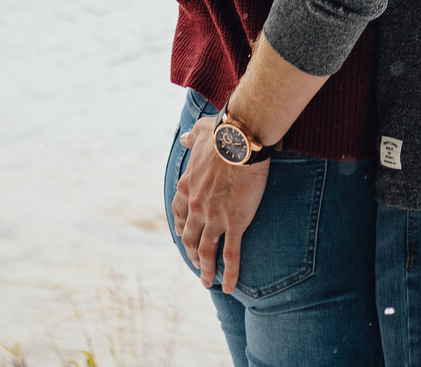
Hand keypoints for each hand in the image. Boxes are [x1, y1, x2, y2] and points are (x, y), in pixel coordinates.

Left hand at [171, 119, 270, 292]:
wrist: (241, 140)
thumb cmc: (223, 133)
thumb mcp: (201, 133)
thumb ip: (192, 138)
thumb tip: (185, 137)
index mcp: (187, 188)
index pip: (179, 214)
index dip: (180, 228)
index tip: (182, 237)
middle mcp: (196, 207)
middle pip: (190, 238)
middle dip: (191, 254)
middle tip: (196, 265)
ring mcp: (214, 217)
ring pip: (206, 250)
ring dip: (205, 269)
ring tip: (207, 282)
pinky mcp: (235, 223)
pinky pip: (231, 254)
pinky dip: (228, 273)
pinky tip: (228, 287)